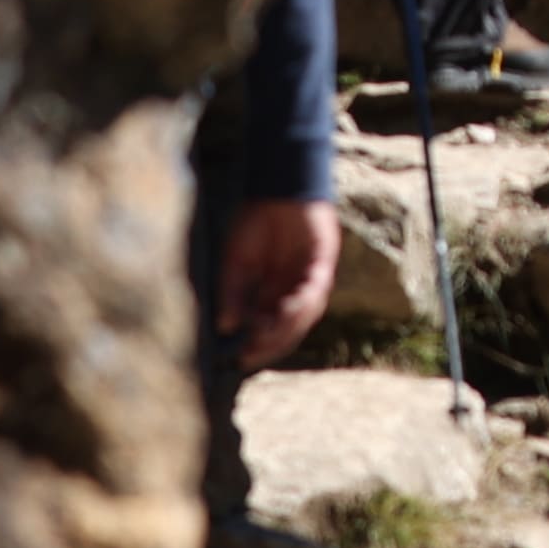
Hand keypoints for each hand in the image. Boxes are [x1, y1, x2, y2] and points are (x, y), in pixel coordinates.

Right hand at [213, 196, 339, 368]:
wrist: (275, 187)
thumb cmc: (253, 223)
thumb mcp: (235, 262)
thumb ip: (232, 293)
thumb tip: (225, 326)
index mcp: (273, 292)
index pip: (269, 328)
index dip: (256, 345)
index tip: (238, 359)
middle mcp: (293, 289)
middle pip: (289, 329)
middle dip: (270, 344)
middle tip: (250, 355)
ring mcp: (310, 277)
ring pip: (304, 316)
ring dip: (284, 330)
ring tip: (263, 338)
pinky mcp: (323, 262)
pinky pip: (315, 291)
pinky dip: (300, 305)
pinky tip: (284, 312)